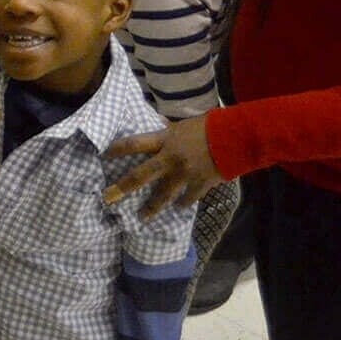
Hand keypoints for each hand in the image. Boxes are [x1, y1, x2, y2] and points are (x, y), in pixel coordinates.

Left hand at [103, 114, 222, 217]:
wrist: (235, 137)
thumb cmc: (210, 126)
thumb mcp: (183, 124)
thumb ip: (169, 129)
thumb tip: (158, 121)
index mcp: (165, 140)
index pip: (134, 144)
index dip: (118, 149)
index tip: (105, 155)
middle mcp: (170, 159)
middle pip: (141, 175)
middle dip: (122, 187)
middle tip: (107, 198)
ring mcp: (184, 174)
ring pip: (163, 195)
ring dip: (152, 207)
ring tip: (142, 218)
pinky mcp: (200, 184)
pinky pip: (188, 198)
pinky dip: (183, 204)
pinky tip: (179, 208)